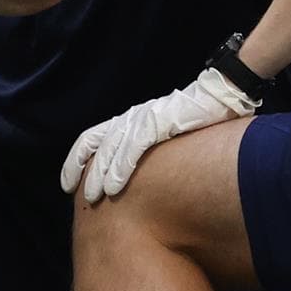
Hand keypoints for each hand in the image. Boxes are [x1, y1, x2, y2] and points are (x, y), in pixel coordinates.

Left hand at [62, 66, 259, 204]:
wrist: (222, 93)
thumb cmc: (198, 117)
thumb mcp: (167, 133)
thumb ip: (150, 148)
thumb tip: (140, 180)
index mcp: (132, 119)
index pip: (94, 139)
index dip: (77, 160)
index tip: (68, 183)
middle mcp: (133, 117)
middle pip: (96, 144)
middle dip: (83, 170)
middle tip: (77, 195)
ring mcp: (145, 117)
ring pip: (112, 148)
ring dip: (100, 174)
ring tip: (93, 197)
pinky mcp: (159, 121)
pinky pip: (134, 146)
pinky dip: (121, 166)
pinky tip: (113, 185)